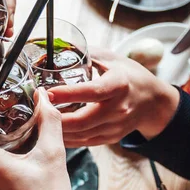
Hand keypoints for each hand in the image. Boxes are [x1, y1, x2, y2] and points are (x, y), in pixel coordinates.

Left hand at [48, 48, 179, 146]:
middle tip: (36, 110)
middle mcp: (118, 109)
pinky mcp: (111, 138)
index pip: (90, 92)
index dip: (67, 94)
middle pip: (82, 121)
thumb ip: (87, 54)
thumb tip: (57, 46)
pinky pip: (85, 142)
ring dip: (57, 131)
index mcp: (119, 85)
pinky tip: (53, 132)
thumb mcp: (113, 59)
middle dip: (55, 118)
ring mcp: (116, 126)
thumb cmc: (130, 76)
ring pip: (81, 135)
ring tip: (39, 122)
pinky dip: (67, 138)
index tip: (46, 92)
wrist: (153, 101)